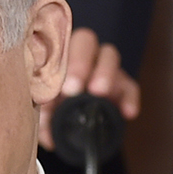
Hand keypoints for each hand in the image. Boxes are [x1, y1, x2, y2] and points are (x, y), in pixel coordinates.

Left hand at [37, 27, 140, 149]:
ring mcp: (104, 67)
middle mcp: (82, 55)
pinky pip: (130, 86)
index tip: (58, 83)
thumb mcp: (43, 112)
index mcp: (57, 55)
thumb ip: (42, 117)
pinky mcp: (122, 85)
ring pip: (109, 55)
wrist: (73, 124)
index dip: (56, 58)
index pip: (58, 42)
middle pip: (85, 40)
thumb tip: (46, 133)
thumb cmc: (53, 107)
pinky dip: (129, 98)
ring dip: (104, 72)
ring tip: (99, 92)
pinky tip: (127, 112)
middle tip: (73, 88)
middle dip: (80, 62)